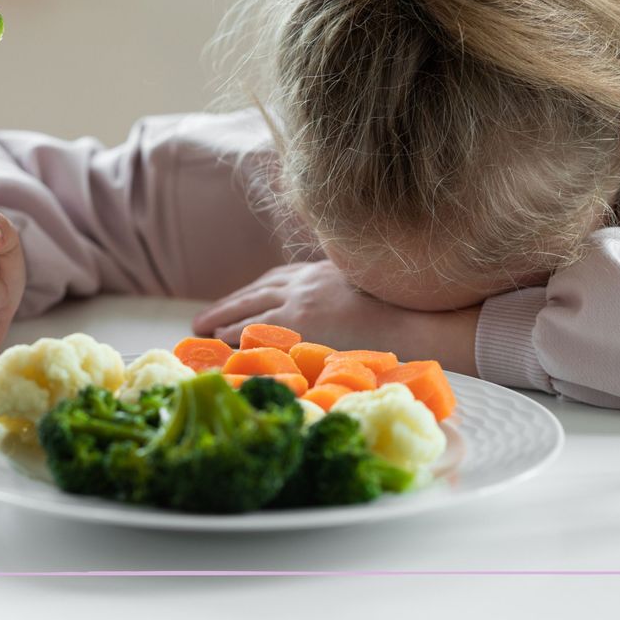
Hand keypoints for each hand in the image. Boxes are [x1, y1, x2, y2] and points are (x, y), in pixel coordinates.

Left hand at [191, 261, 480, 375]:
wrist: (416, 319)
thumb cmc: (407, 312)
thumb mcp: (374, 287)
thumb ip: (351, 294)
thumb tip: (351, 312)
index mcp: (325, 270)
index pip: (278, 278)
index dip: (255, 292)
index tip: (240, 301)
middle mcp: (307, 282)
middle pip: (255, 292)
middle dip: (226, 305)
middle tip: (202, 320)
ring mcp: (299, 302)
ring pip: (247, 311)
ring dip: (222, 322)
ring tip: (202, 334)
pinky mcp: (296, 325)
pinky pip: (253, 333)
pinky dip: (233, 341)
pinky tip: (220, 350)